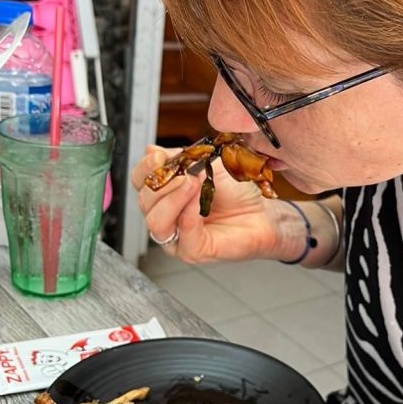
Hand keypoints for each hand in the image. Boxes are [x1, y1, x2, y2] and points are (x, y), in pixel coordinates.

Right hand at [131, 145, 290, 263]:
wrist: (262, 211)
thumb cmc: (236, 192)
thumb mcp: (206, 164)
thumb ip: (178, 158)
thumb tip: (151, 152)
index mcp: (164, 195)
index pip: (140, 182)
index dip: (146, 169)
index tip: (160, 157)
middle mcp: (165, 217)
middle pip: (144, 201)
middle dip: (163, 183)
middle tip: (185, 173)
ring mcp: (177, 237)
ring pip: (156, 221)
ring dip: (173, 199)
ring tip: (193, 184)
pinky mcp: (193, 251)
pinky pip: (182, 235)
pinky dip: (188, 215)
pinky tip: (200, 203)